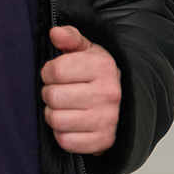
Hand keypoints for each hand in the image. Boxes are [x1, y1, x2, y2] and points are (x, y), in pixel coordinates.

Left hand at [40, 24, 120, 155]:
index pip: (55, 70)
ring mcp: (107, 119)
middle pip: (53, 96)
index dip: (48, 72)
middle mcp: (108, 93)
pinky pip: (65, 141)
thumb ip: (70, 38)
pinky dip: (63, 134)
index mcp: (103, 67)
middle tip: (59, 92)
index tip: (55, 75)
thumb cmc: (99, 76)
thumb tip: (55, 33)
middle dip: (50, 94)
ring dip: (53, 114)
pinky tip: (71, 124)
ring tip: (63, 108)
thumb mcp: (87, 50)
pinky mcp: (103, 141)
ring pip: (56, 120)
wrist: (125, 104)